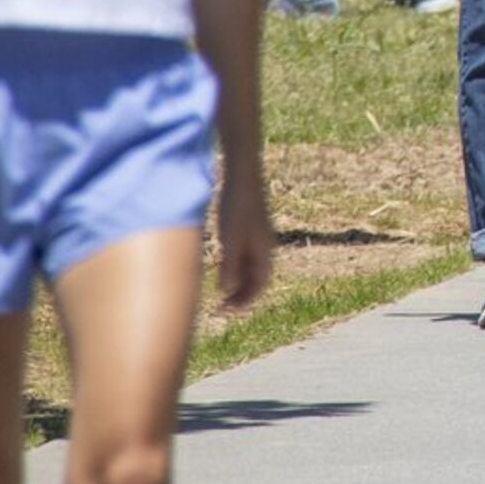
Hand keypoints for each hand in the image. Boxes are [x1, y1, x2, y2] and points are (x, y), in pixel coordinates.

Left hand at [216, 164, 273, 311]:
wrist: (242, 173)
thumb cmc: (237, 205)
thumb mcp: (230, 238)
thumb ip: (230, 265)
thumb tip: (226, 290)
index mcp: (264, 249)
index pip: (259, 284)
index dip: (244, 300)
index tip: (225, 310)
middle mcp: (265, 244)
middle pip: (257, 277)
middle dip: (241, 294)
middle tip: (221, 305)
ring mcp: (258, 234)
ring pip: (251, 266)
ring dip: (238, 281)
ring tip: (219, 290)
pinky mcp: (249, 225)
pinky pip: (246, 253)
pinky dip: (235, 265)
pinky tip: (220, 263)